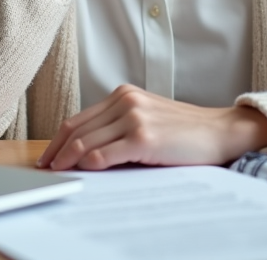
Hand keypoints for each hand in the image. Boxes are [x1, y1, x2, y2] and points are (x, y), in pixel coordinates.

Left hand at [36, 84, 266, 170]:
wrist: (221, 132)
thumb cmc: (186, 131)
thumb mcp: (148, 118)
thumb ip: (118, 126)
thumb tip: (85, 152)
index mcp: (124, 94)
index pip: (79, 118)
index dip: (58, 140)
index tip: (48, 155)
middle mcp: (126, 101)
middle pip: (77, 129)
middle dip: (56, 151)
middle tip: (45, 168)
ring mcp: (134, 117)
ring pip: (86, 142)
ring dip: (68, 160)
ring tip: (59, 173)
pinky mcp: (144, 138)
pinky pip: (106, 154)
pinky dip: (90, 164)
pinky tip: (84, 172)